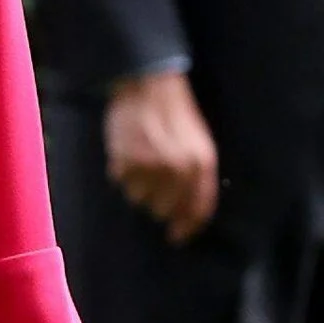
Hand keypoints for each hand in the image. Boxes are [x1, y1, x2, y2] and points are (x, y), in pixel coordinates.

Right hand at [106, 68, 218, 242]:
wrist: (149, 86)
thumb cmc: (176, 114)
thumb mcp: (200, 144)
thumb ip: (198, 177)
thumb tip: (186, 213)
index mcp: (202, 165)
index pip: (198, 210)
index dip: (188, 227)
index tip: (178, 236)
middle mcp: (178, 171)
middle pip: (164, 211)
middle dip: (159, 203)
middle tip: (154, 183)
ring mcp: (150, 168)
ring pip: (140, 200)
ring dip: (139, 187)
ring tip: (141, 162)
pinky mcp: (125, 163)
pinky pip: (122, 183)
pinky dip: (123, 173)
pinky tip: (129, 154)